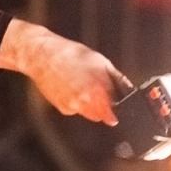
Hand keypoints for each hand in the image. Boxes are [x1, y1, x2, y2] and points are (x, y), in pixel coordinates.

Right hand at [0, 19, 124, 124]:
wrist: (42, 56)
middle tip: (100, 92)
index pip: (113, 114)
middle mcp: (84, 102)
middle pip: (101, 116)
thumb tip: (128, 89)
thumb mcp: (100, 61)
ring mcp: (71, 106)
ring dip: (91, 105)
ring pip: (89, 114)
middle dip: (104, 107)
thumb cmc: (69, 54)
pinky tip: (71, 87)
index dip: (118, 112)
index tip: (119, 111)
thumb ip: (116, 78)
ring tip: (83, 85)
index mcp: (96, 90)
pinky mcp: (62, 107)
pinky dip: (77, 102)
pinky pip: (75, 109)